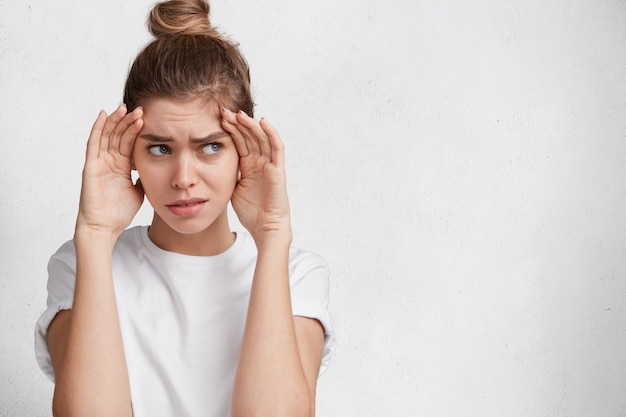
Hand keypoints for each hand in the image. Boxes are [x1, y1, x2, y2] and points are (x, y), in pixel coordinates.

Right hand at [76, 104, 143, 237]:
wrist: (105, 226)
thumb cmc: (120, 212)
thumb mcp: (139, 190)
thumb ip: (145, 177)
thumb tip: (156, 168)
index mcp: (121, 166)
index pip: (129, 142)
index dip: (136, 129)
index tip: (148, 117)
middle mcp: (109, 161)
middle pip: (119, 135)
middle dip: (129, 121)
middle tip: (141, 108)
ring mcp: (99, 162)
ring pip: (107, 135)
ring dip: (116, 120)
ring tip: (125, 107)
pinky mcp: (91, 165)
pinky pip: (94, 143)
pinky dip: (98, 128)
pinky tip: (103, 115)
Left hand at [221, 109, 291, 243]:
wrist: (265, 226)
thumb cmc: (251, 211)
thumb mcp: (233, 187)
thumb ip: (227, 173)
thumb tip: (208, 164)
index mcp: (249, 165)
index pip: (240, 141)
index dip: (231, 129)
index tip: (217, 118)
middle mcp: (260, 161)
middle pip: (250, 136)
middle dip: (237, 122)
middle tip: (224, 110)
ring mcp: (270, 164)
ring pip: (262, 138)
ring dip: (251, 124)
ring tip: (238, 113)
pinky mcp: (278, 170)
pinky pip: (277, 148)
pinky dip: (271, 134)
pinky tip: (263, 122)